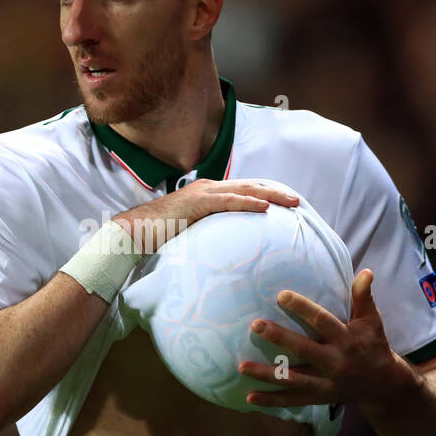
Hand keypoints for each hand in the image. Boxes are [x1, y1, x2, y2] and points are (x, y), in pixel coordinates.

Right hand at [113, 179, 298, 254]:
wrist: (136, 230)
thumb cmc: (161, 234)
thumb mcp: (194, 232)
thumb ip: (210, 233)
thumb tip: (226, 249)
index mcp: (209, 194)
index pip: (245, 190)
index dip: (268, 194)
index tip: (288, 203)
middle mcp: (209, 188)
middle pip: (250, 186)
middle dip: (276, 192)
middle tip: (298, 201)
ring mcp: (203, 193)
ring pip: (245, 189)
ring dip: (271, 195)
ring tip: (291, 202)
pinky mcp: (198, 202)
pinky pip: (229, 201)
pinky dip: (248, 203)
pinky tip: (265, 208)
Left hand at [237, 268, 418, 411]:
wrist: (383, 385)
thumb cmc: (373, 345)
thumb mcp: (372, 321)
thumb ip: (363, 297)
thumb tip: (365, 272)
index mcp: (347, 340)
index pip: (322, 321)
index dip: (302, 308)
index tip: (281, 295)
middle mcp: (335, 362)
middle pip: (303, 350)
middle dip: (279, 337)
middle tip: (255, 325)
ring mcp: (326, 383)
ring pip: (293, 379)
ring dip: (266, 374)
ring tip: (241, 366)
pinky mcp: (319, 398)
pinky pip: (293, 400)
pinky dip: (272, 400)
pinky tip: (249, 397)